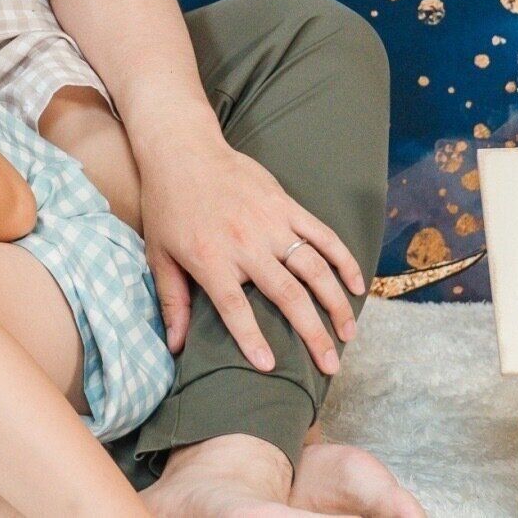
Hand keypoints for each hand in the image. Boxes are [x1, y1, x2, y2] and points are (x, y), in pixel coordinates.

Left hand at [140, 141, 364, 375]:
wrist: (182, 151)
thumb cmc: (167, 206)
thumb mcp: (159, 253)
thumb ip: (171, 301)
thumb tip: (174, 346)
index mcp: (211, 259)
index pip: (235, 308)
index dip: (252, 339)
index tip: (270, 367)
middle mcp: (245, 244)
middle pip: (287, 296)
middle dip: (312, 334)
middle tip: (330, 365)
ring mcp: (270, 223)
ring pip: (314, 269)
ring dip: (336, 302)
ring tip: (348, 333)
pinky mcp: (286, 205)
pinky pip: (323, 235)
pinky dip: (344, 259)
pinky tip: (358, 285)